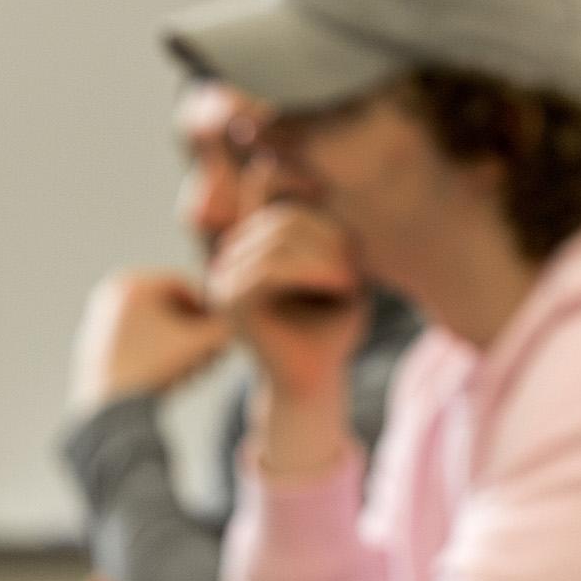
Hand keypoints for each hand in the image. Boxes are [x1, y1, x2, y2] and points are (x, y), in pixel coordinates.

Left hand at [68, 270, 231, 412]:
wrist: (108, 408)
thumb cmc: (156, 370)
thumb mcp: (201, 347)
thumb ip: (226, 328)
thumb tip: (242, 319)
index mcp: (134, 283)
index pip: (185, 287)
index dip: (209, 311)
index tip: (223, 334)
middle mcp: (111, 291)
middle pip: (167, 305)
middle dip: (193, 331)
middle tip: (211, 356)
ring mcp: (99, 315)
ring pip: (152, 323)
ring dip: (178, 343)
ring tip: (193, 371)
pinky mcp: (94, 339)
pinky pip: (134, 337)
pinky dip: (155, 351)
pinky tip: (172, 377)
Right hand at [207, 205, 366, 404]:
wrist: (314, 383)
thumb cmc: (330, 330)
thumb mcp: (340, 275)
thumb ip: (328, 236)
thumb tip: (317, 196)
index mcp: (254, 247)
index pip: (282, 204)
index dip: (321, 216)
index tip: (349, 251)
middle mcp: (232, 258)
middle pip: (283, 219)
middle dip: (328, 238)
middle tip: (356, 271)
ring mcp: (225, 278)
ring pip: (277, 241)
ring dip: (324, 257)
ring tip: (351, 282)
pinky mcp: (231, 302)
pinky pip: (268, 270)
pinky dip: (310, 272)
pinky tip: (341, 285)